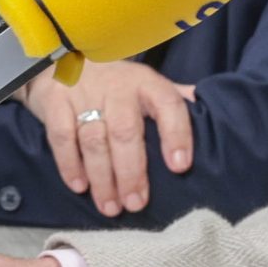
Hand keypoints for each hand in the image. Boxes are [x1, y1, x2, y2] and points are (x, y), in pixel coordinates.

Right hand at [21, 59, 198, 216]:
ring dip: (102, 178)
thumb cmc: (117, 84)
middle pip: (126, 132)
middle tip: (136, 203)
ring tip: (111, 207)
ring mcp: (84, 93)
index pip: (168, 105)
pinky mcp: (55, 102)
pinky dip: (69, 164)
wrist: (63, 59)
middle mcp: (117, 87)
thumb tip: (212, 118)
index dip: (176, 135)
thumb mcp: (148, 85)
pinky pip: (61, 136)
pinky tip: (79, 186)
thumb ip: (174, 101)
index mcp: (147, 83)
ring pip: (94, 140)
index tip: (180, 167)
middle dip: (132, 172)